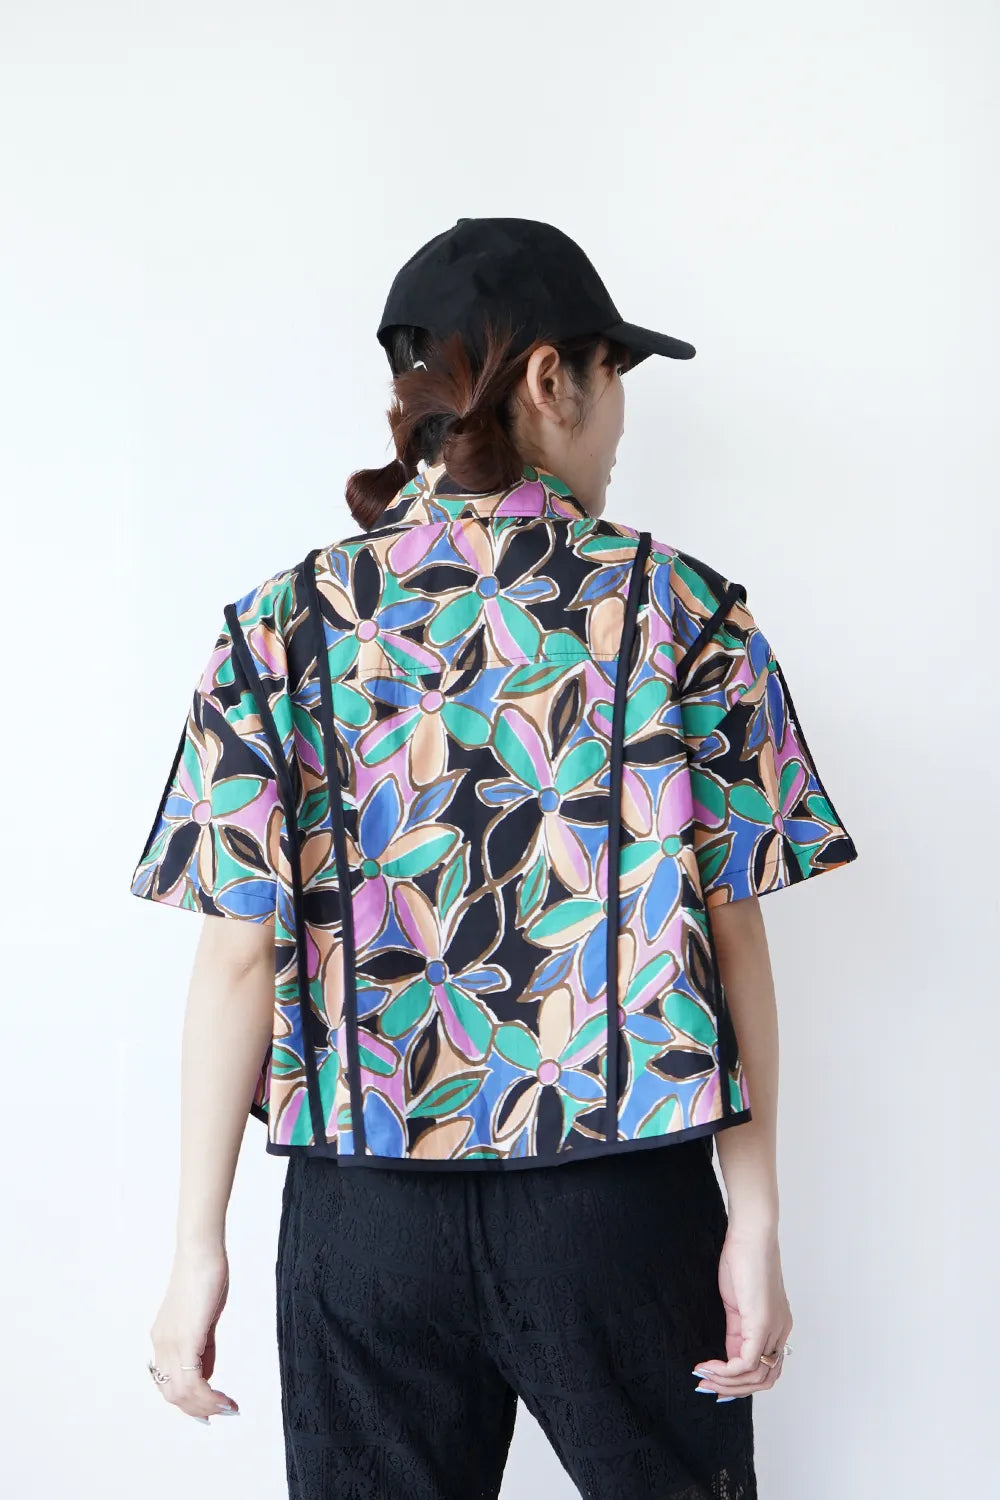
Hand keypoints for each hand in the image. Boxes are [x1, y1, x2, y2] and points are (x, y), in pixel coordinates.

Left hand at [148, 1246, 238, 1422]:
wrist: (201, 1251)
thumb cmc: (205, 1277)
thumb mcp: (203, 1319)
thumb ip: (203, 1348)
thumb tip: (206, 1375)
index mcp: (162, 1340)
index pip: (169, 1384)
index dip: (189, 1402)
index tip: (212, 1409)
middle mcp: (160, 1345)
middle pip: (172, 1394)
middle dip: (199, 1409)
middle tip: (223, 1411)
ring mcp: (170, 1343)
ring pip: (181, 1393)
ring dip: (207, 1406)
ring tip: (228, 1407)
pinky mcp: (186, 1338)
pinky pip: (193, 1380)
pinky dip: (209, 1396)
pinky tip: (225, 1397)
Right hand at [692, 1223, 792, 1399]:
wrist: (750, 1235)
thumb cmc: (743, 1259)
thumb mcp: (738, 1302)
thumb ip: (737, 1329)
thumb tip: (728, 1355)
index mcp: (776, 1326)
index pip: (764, 1369)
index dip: (739, 1382)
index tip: (711, 1380)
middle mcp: (780, 1332)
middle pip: (764, 1380)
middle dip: (732, 1389)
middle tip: (705, 1385)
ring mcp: (773, 1329)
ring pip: (756, 1377)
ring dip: (727, 1384)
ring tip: (703, 1377)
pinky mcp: (761, 1323)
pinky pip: (747, 1363)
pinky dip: (726, 1371)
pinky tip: (707, 1366)